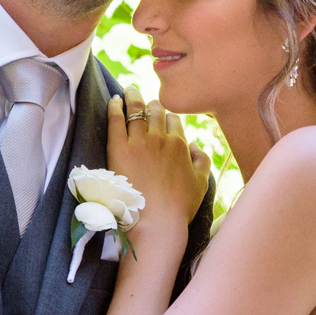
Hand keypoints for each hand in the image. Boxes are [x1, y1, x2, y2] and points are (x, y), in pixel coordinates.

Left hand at [107, 86, 210, 249]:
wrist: (157, 223)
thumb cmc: (179, 207)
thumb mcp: (201, 183)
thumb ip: (201, 161)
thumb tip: (194, 146)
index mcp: (180, 145)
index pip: (174, 121)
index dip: (169, 117)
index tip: (164, 116)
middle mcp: (160, 138)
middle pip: (156, 112)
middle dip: (152, 104)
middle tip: (147, 100)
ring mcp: (139, 142)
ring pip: (136, 111)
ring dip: (133, 98)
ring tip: (128, 91)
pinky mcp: (119, 149)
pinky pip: (116, 120)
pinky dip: (115, 107)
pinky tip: (114, 100)